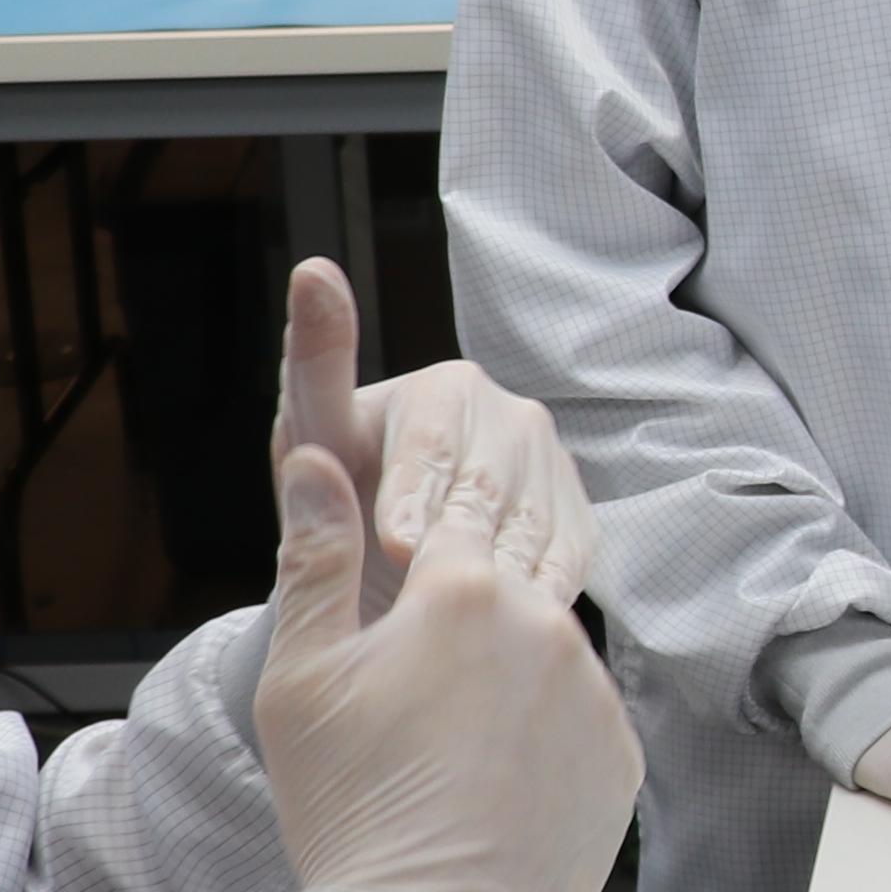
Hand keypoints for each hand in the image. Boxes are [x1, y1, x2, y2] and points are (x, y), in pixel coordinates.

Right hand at [250, 418, 642, 891]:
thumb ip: (316, 557)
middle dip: (471, 576)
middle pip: (514, 556)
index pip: (453, 500)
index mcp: (462, 591)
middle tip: (428, 639)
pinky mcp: (621, 750)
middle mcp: (546, 624)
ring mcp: (594, 690)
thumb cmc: (353, 810)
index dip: (423, 513)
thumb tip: (314, 462)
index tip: (404, 538)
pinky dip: (544, 720)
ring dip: (510, 651)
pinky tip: (495, 766)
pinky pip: (583, 708)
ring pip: (552, 635)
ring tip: (451, 720)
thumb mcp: (302, 677)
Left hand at [268, 259, 594, 625]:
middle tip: (416, 597)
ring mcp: (552, 474)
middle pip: (490, 494)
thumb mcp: (314, 432)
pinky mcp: (577, 522)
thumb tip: (313, 270)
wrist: (374, 566)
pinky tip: (490, 620)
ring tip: (448, 621)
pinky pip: (563, 566)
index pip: (438, 442)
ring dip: (488, 580)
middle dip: (449, 549)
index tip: (393, 544)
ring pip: (531, 535)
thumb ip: (318, 361)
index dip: (413, 498)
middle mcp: (512, 419)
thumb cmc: (337, 491)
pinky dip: (527, 597)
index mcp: (447, 388)